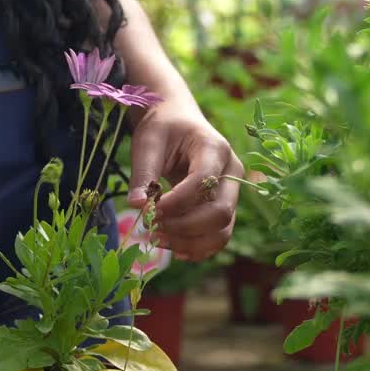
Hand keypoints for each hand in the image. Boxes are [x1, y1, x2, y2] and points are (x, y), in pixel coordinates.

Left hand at [128, 100, 241, 260]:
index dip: (176, 202)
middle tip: (152, 229)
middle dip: (184, 227)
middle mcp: (232, 172)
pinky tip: (173, 248)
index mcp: (215, 148)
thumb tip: (137, 206)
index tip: (149, 210)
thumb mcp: (147, 142)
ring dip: (190, 243)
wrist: (178, 122)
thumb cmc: (162, 128)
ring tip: (157, 240)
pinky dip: (197, 248)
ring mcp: (232, 192)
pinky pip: (218, 237)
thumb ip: (143, 173)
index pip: (202, 182)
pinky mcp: (225, 207)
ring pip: (222, 230)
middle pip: (220, 212)